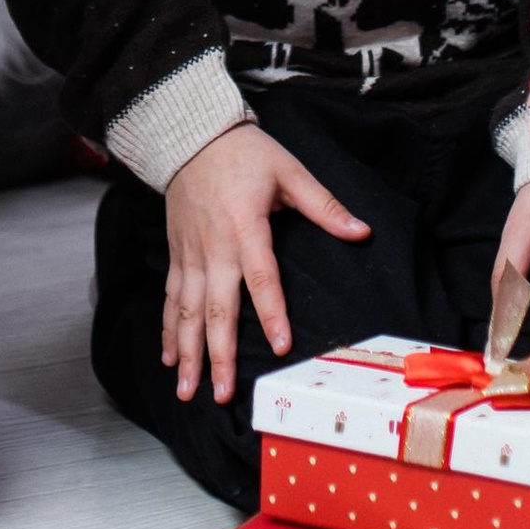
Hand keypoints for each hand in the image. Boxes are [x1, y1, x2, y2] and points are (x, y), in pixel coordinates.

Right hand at [159, 121, 369, 406]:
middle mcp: (214, 248)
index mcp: (245, 228)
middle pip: (216, 309)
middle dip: (218, 355)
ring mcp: (190, 254)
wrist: (190, 135)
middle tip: (222, 394)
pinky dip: (167, 329)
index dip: (272, 313)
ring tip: (188, 390)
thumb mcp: (289, 171)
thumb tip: (362, 232)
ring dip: (187, 353)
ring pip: (187, 312)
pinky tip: (168, 358)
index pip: (261, 278)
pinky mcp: (176, 254)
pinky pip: (170, 298)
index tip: (279, 346)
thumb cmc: (244, 153)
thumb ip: (324, 206)